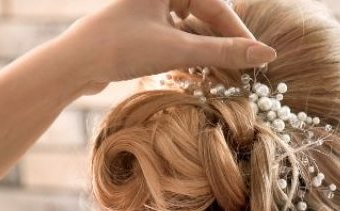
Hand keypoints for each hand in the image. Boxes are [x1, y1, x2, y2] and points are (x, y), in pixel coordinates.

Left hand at [57, 0, 276, 94]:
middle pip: (206, 13)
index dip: (239, 33)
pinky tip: (200, 69)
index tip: (258, 58)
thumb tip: (267, 54)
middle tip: (244, 68)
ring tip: (226, 73)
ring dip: (209, 48)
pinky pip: (177, 33)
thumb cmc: (119, 48)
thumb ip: (224, 52)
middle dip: (225, 41)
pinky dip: (191, 50)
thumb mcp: (177, 51)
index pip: (216, 5)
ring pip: (193, 25)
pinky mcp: (141, 25)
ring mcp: (148, 7)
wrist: (71, 64)